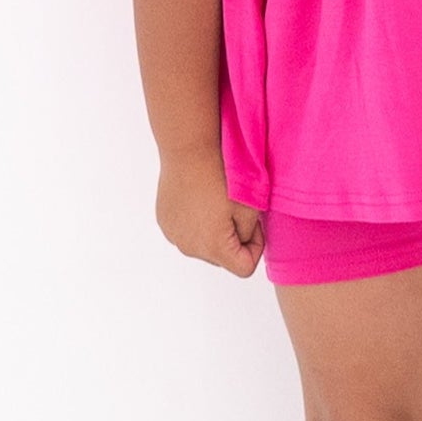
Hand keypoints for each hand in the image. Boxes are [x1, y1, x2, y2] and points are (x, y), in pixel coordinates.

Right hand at [156, 152, 263, 274]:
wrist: (189, 151)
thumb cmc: (222, 176)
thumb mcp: (250, 207)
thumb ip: (250, 235)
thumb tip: (243, 242)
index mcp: (215, 248)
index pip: (245, 268)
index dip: (256, 248)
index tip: (254, 225)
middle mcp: (191, 248)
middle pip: (223, 258)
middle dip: (235, 240)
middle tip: (237, 210)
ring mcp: (175, 236)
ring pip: (204, 246)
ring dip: (215, 232)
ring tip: (216, 203)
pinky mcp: (165, 223)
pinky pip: (187, 233)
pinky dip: (196, 224)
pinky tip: (200, 200)